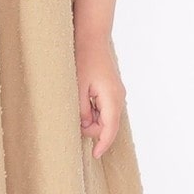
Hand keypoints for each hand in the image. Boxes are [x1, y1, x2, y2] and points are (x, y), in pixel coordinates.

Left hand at [75, 35, 125, 159]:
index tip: (95, 155)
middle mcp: (119, 97)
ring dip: (92, 118)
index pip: (110, 129)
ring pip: (106, 117)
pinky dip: (95, 110)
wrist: (92, 38)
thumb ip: (81, 110)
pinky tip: (83, 100)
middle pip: (108, 125)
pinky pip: (105, 108)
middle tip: (75, 118)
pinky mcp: (113, 90)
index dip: (102, 144)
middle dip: (92, 128)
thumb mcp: (77, 88)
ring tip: (78, 102)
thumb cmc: (83, 60)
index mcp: (112, 98)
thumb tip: (85, 125)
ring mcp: (117, 93)